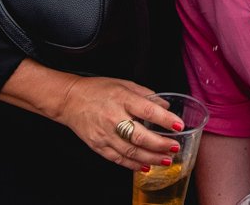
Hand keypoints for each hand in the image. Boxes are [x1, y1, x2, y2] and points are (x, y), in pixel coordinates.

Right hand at [52, 76, 184, 171]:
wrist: (70, 100)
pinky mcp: (98, 146)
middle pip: (140, 136)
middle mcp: (114, 118)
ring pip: (131, 151)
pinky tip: (145, 166)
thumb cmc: (98, 90)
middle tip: (175, 147)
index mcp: (122, 99)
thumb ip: (147, 95)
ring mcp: (105, 134)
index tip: (179, 125)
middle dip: (160, 144)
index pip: (148, 110)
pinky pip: (118, 159)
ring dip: (150, 158)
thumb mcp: (125, 84)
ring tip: (165, 160)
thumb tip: (165, 105)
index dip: (165, 119)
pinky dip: (133, 164)